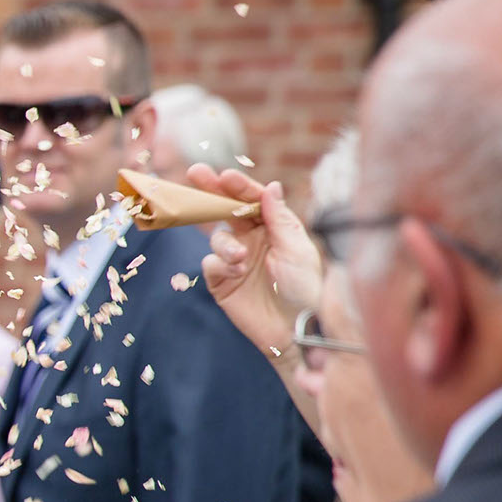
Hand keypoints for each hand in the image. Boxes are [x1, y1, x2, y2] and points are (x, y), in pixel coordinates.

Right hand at [190, 164, 321, 367]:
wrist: (294, 329)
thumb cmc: (305, 288)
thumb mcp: (297, 249)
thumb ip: (279, 218)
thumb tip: (269, 186)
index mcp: (274, 228)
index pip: (252, 201)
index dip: (238, 186)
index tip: (224, 174)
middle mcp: (253, 240)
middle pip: (227, 210)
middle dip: (211, 191)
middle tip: (195, 173)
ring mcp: (235, 260)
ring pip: (216, 238)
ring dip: (224, 244)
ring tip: (238, 258)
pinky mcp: (221, 282)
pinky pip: (210, 264)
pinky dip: (220, 265)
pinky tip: (236, 273)